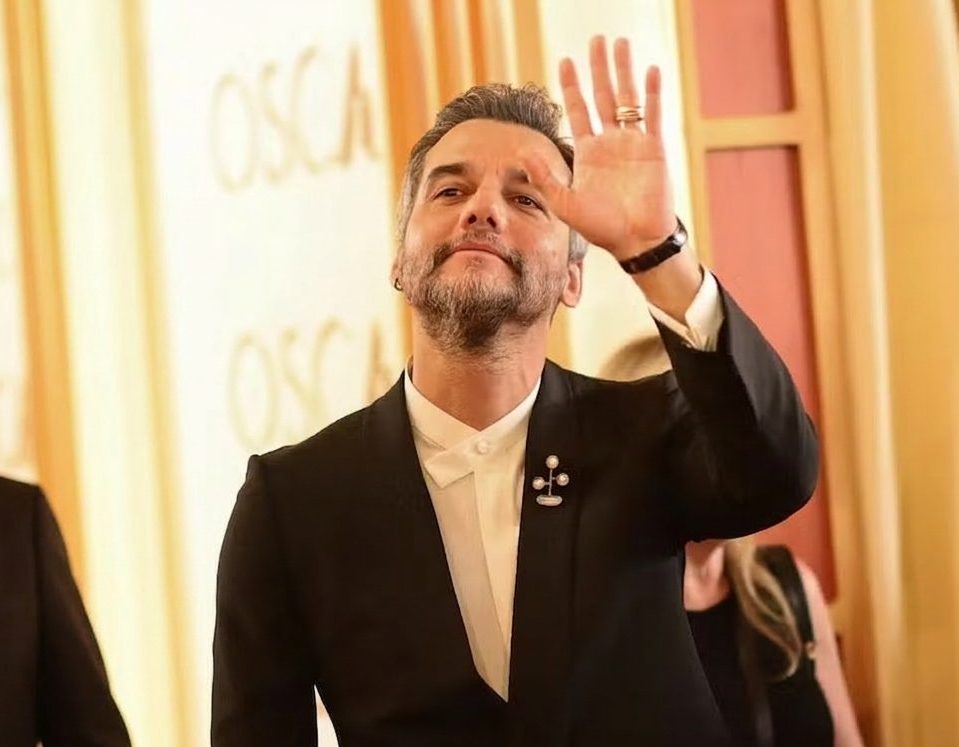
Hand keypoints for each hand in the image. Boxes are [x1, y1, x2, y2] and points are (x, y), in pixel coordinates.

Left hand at [522, 36, 675, 259]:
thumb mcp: (565, 203)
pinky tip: (649, 70)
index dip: (572, 86)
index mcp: (589, 152)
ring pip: (627, 98)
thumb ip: (544, 178)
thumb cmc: (601, 227)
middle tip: (596, 39)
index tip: (565, 61)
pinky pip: (653, 115)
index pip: (578, 110)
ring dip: (624, 70)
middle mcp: (610, 142)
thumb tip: (520, 153)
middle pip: (603, 95)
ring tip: (620, 43)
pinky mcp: (654, 149)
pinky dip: (652, 93)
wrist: (635, 241)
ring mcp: (633, 143)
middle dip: (598, 67)